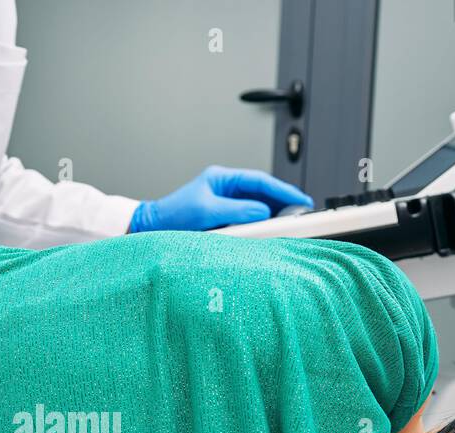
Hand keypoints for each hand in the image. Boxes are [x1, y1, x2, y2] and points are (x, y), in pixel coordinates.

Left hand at [128, 165, 311, 232]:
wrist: (151, 229)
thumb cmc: (172, 217)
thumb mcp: (207, 212)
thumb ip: (237, 211)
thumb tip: (263, 213)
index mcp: (223, 179)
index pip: (261, 182)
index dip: (284, 191)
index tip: (301, 201)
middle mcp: (226, 189)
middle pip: (263, 193)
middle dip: (284, 202)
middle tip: (303, 212)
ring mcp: (225, 204)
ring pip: (257, 208)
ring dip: (273, 216)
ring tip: (291, 223)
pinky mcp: (222, 219)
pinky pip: (247, 221)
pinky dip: (259, 226)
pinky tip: (269, 232)